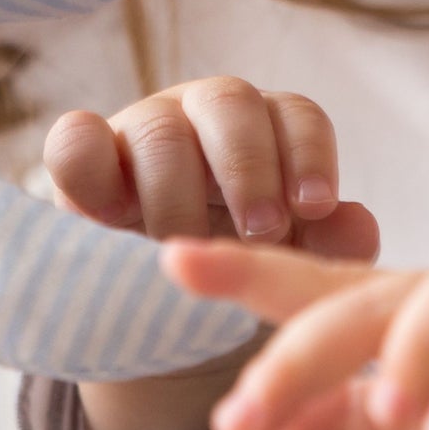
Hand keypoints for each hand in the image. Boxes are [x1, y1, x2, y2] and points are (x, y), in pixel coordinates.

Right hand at [43, 78, 379, 429]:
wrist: (165, 325)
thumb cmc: (243, 283)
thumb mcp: (291, 271)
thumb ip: (329, 248)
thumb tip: (353, 220)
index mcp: (269, 132)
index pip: (297, 116)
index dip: (308, 155)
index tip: (315, 207)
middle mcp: (206, 117)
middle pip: (231, 103)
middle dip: (249, 166)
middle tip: (262, 230)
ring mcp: (141, 131)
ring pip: (159, 128)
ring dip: (177, 191)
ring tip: (185, 250)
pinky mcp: (84, 161)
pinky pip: (75, 140)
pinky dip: (86, 161)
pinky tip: (107, 213)